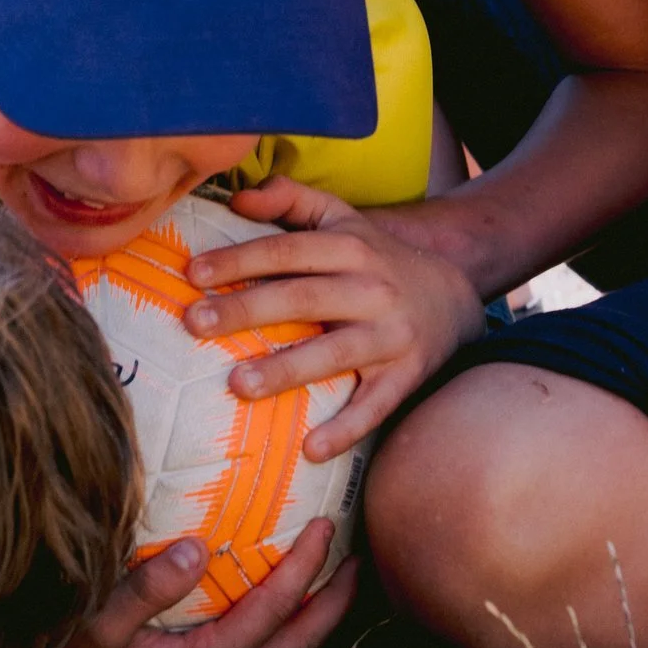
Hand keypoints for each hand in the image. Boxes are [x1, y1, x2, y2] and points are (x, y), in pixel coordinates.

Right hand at [0, 522, 356, 647]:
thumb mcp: (102, 621)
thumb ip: (149, 585)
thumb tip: (197, 547)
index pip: (275, 606)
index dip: (305, 565)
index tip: (326, 525)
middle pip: (302, 641)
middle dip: (336, 599)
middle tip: (358, 558)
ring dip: (318, 626)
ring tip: (333, 588)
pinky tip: (282, 627)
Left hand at [184, 177, 486, 461]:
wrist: (454, 295)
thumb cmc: (376, 257)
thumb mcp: (341, 217)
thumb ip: (290, 199)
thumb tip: (238, 198)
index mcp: (349, 247)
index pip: (286, 252)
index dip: (239, 260)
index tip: (192, 274)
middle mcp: (371, 289)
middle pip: (302, 298)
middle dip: (247, 310)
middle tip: (195, 323)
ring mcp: (391, 336)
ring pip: (334, 353)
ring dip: (286, 370)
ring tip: (237, 384)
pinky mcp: (406, 376)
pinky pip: (375, 407)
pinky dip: (346, 429)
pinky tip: (310, 449)